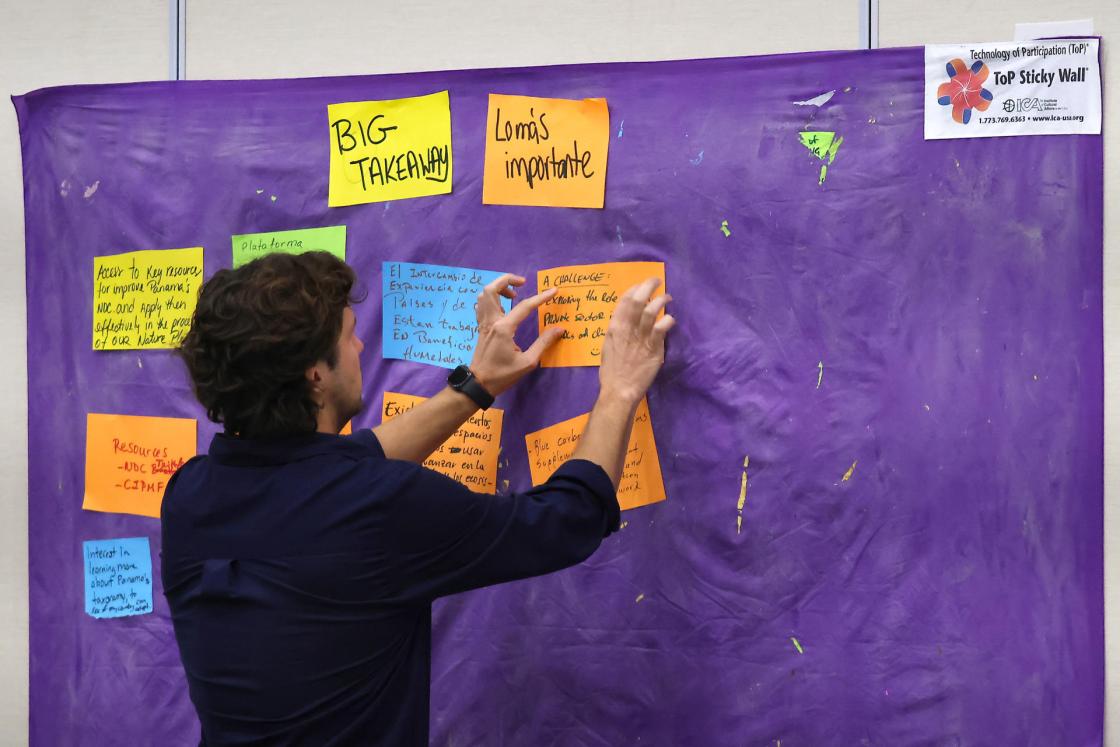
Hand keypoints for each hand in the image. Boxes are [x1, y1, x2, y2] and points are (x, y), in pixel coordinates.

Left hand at [470, 273, 564, 395]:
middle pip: (491, 289)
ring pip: (484, 295)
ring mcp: (483, 323)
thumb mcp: (527, 362)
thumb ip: (543, 343)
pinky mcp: (480, 327)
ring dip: (498, 288)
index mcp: (504, 328)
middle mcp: (491, 321)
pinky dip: (492, 299)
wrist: (479, 383)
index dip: (541, 297)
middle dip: (507, 280)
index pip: (524, 306)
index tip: (553, 291)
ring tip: (514, 295)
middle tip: (522, 283)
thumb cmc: (503, 375)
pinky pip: (482, 305)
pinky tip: (503, 306)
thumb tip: (559, 329)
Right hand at [598, 278, 674, 404]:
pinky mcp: (654, 347)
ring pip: (652, 310)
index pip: (624, 300)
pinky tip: (671, 319)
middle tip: (656, 280)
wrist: (620, 390)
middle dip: (648, 286)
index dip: (634, 289)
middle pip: (639, 300)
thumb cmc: (612, 371)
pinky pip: (663, 327)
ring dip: (662, 300)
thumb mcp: (609, 345)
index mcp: (614, 327)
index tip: (641, 286)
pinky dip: (668, 320)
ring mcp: (641, 337)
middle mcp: (627, 328)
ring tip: (668, 297)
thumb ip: (618, 331)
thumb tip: (627, 320)